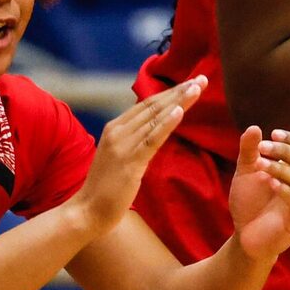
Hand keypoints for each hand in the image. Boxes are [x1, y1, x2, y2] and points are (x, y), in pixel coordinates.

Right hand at [73, 77, 202, 231]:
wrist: (87, 210)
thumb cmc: (105, 188)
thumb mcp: (119, 157)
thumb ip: (134, 141)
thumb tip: (154, 131)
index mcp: (115, 127)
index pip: (147, 104)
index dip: (170, 92)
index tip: (191, 82)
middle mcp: (117, 131)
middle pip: (153, 105)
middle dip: (179, 91)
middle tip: (202, 78)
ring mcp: (122, 146)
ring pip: (155, 117)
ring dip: (179, 101)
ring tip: (197, 87)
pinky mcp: (129, 162)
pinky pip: (152, 139)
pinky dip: (167, 123)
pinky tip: (181, 111)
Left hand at [224, 125, 289, 259]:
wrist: (246, 237)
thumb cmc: (250, 204)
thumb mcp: (246, 174)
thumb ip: (249, 152)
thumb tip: (254, 127)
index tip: (273, 133)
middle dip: (284, 151)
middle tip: (263, 147)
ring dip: (280, 168)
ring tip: (260, 165)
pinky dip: (286, 190)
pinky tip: (270, 183)